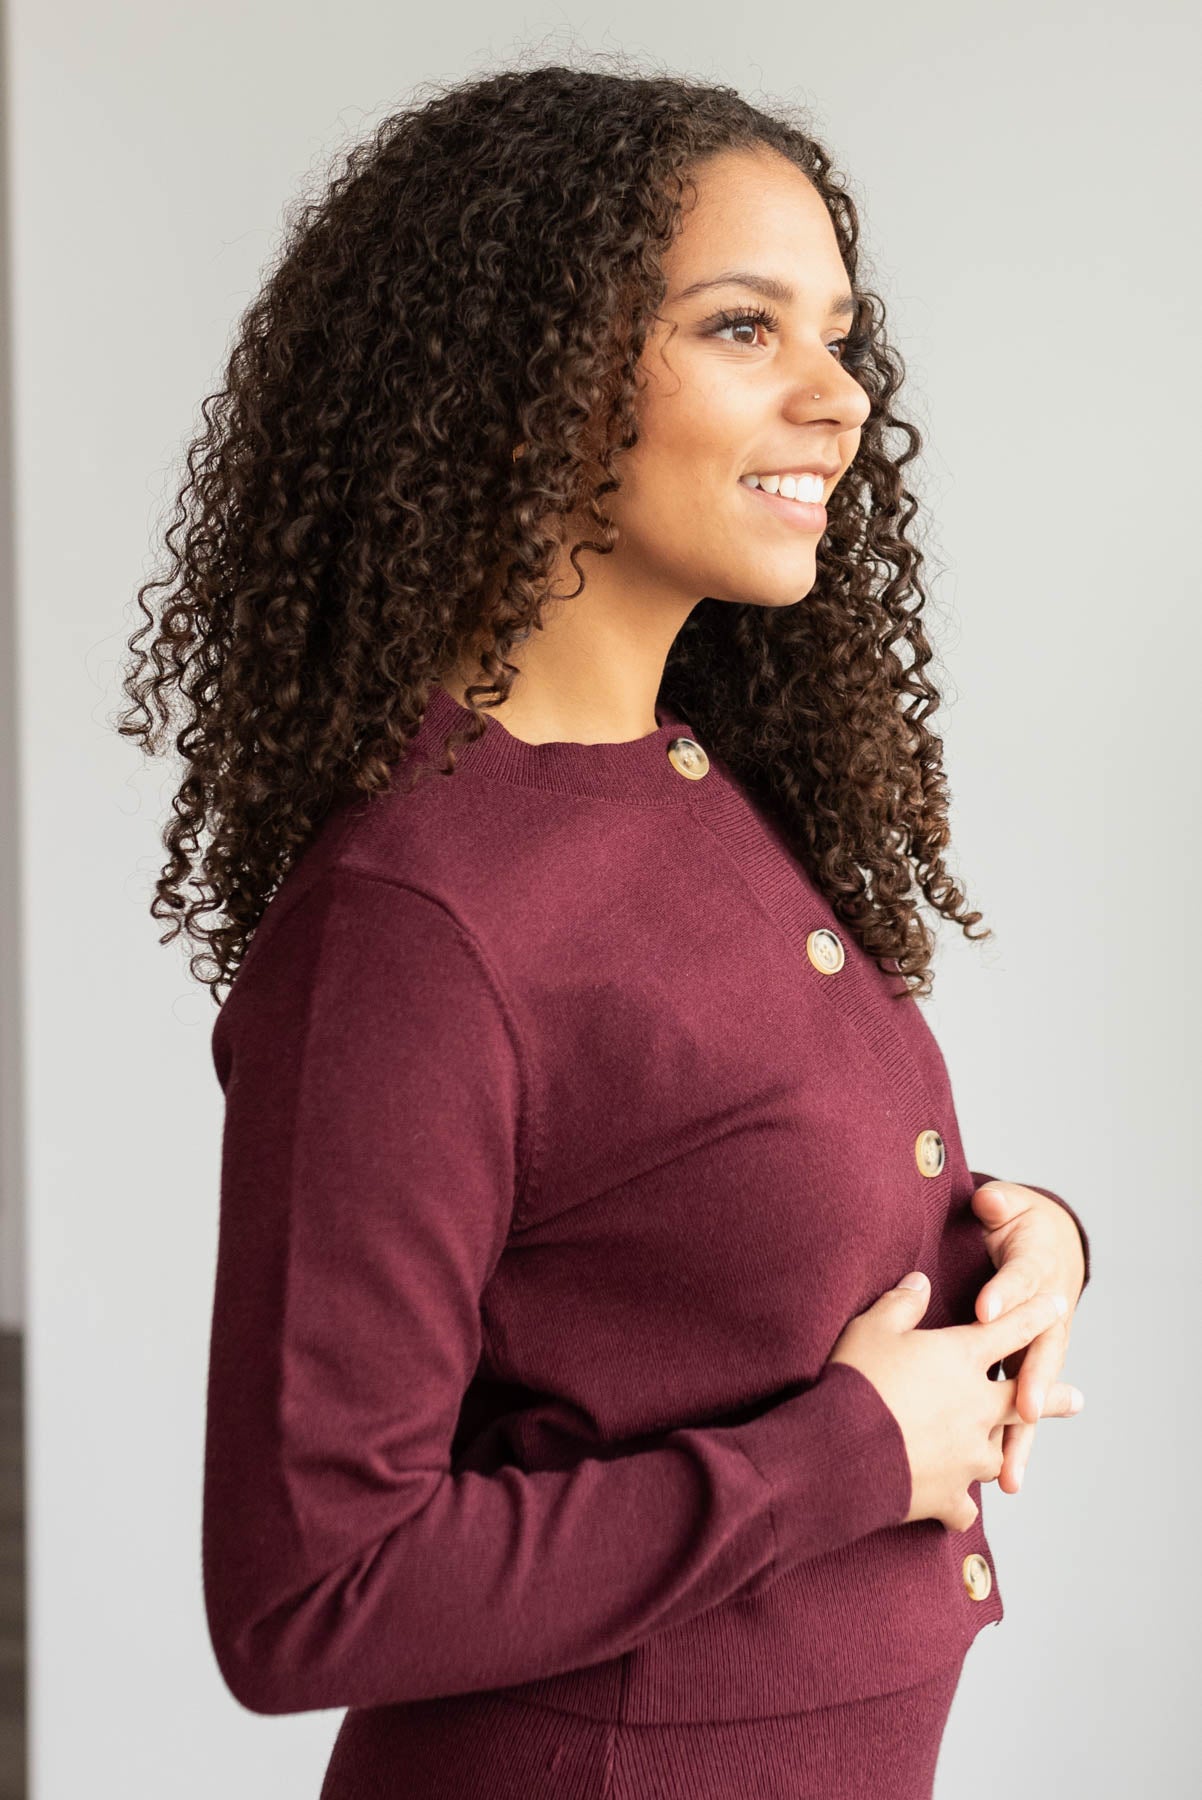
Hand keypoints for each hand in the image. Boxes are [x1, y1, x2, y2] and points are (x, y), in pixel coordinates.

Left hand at [971, 1179, 1085, 1493]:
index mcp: (1036, 1270)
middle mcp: (1043, 1317)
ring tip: (1010, 1476)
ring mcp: (1036, 1348)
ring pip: (1032, 1395)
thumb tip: (991, 1201)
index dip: (1004, 1292)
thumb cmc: (1020, 1226)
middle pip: (1039, 1353)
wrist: (1050, 1246)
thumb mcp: (1011, 1207)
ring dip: (1022, 1434)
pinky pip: (1016, 1408)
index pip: (1021, 1280)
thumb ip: (1000, 1205)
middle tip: (1023, 1407)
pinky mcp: (1023, 1370)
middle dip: (1032, 1381)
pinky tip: (995, 1477)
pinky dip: (1007, 1442)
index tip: (986, 1307)